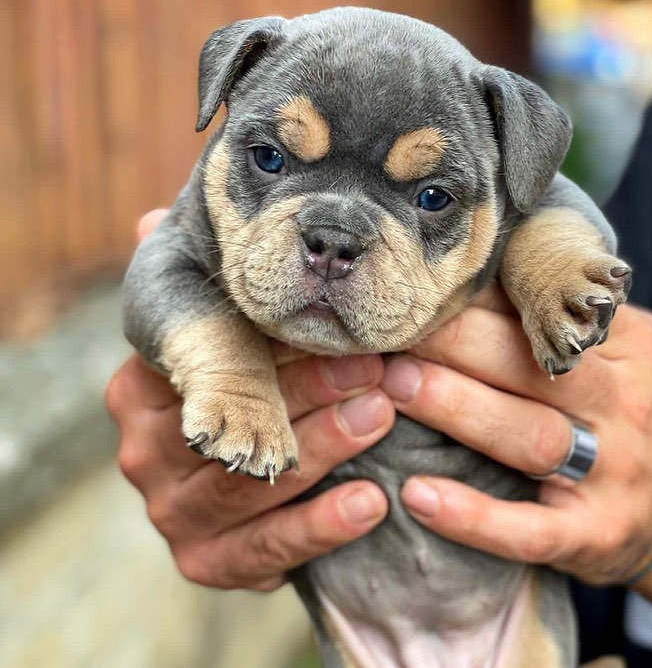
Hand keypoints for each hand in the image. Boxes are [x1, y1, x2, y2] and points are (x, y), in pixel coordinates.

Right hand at [106, 210, 394, 590]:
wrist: (260, 466)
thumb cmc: (253, 379)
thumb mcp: (230, 327)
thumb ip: (208, 287)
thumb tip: (150, 218)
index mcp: (142, 387)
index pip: (204, 365)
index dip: (268, 348)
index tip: (330, 328)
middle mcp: (145, 452)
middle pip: (225, 425)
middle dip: (305, 394)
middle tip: (373, 370)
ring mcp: (173, 512)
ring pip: (247, 485)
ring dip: (320, 449)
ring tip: (379, 416)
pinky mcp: (208, 562)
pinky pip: (263, 551)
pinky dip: (318, 528)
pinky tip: (371, 502)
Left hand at [380, 294, 651, 585]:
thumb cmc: (639, 408)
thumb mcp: (626, 349)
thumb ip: (564, 317)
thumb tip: (475, 275)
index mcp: (627, 348)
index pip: (548, 310)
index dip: (478, 297)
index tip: (421, 287)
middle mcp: (622, 406)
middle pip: (530, 365)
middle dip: (455, 343)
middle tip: (392, 331)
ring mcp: (611, 473)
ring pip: (527, 436)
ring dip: (455, 408)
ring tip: (394, 385)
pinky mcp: (593, 534)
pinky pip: (529, 530)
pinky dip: (472, 517)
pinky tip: (417, 496)